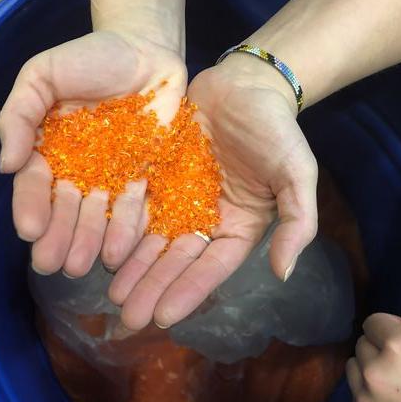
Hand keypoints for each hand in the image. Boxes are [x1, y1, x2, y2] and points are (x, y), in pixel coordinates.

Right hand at [0, 30, 185, 276]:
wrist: (145, 48)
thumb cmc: (89, 57)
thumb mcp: (41, 75)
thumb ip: (19, 115)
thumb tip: (6, 165)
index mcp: (47, 150)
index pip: (34, 185)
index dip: (30, 207)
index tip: (29, 230)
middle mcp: (77, 170)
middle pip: (65, 210)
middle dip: (59, 237)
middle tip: (54, 264)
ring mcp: (112, 176)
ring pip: (98, 215)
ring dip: (90, 241)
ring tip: (85, 265)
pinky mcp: (144, 176)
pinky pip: (136, 207)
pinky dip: (127, 228)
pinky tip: (119, 251)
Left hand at [110, 54, 317, 329]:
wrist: (245, 83)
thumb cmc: (276, 128)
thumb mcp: (297, 173)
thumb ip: (298, 222)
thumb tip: (284, 273)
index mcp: (239, 226)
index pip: (212, 267)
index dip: (188, 292)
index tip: (163, 318)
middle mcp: (206, 219)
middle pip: (176, 261)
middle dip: (152, 289)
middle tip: (127, 319)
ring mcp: (179, 199)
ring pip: (152, 240)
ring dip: (133, 268)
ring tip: (112, 295)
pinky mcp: (157, 177)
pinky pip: (137, 207)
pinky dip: (121, 229)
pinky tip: (102, 249)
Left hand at [347, 303, 400, 401]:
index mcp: (398, 347)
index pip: (373, 322)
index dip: (390, 326)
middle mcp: (373, 371)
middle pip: (362, 345)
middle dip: (379, 347)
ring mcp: (364, 401)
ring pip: (353, 370)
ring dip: (368, 370)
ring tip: (397, 386)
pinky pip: (356, 400)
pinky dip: (368, 398)